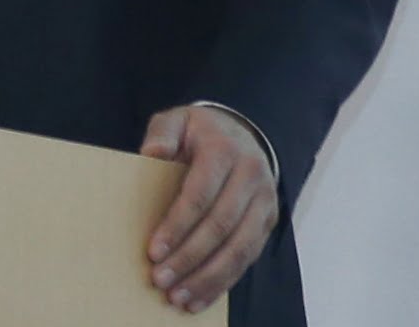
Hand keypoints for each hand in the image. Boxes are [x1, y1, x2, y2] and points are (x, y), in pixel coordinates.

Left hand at [139, 105, 278, 313]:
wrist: (240, 133)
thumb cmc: (198, 132)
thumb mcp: (177, 120)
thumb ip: (162, 132)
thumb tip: (150, 153)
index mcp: (224, 149)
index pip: (200, 194)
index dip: (177, 226)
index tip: (154, 251)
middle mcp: (251, 175)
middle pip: (220, 226)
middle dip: (189, 258)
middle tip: (160, 280)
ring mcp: (264, 200)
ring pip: (239, 249)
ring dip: (207, 279)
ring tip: (178, 298)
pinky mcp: (268, 222)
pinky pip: (248, 258)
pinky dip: (223, 282)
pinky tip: (199, 298)